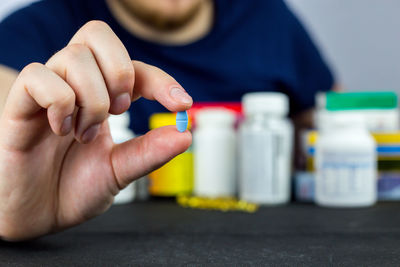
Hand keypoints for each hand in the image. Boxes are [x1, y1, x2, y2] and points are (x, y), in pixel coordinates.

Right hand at [0, 21, 191, 240]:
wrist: (36, 215)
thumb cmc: (74, 189)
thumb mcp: (120, 170)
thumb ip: (149, 152)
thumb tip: (185, 133)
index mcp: (102, 96)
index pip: (134, 67)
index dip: (161, 80)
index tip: (182, 104)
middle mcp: (75, 85)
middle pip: (97, 34)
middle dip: (121, 71)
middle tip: (120, 110)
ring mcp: (47, 91)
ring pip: (74, 56)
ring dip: (92, 98)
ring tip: (85, 134)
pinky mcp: (19, 104)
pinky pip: (38, 76)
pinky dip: (60, 102)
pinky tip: (59, 130)